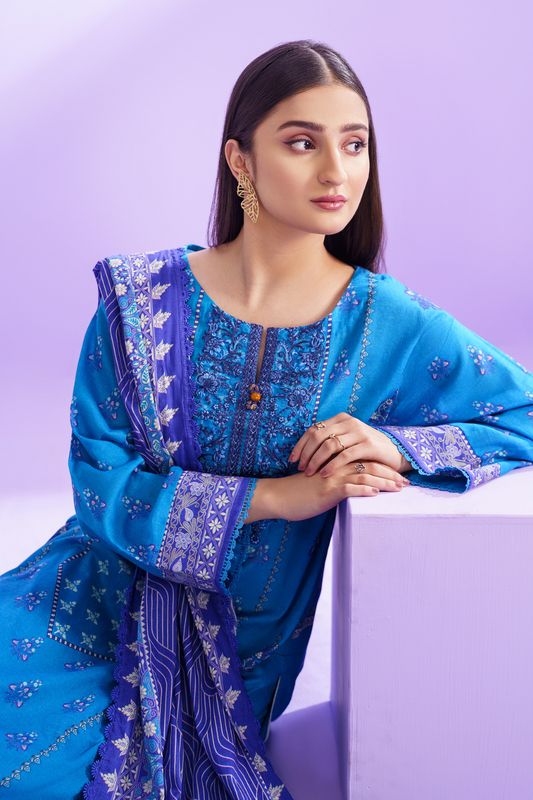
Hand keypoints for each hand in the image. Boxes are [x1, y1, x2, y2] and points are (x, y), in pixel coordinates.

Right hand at [245, 461, 408, 522]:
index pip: (365, 462)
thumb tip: (351, 489)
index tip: (398, 476)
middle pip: (369, 466)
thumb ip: (336, 482)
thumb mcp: (321, 484)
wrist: (280, 497)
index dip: (384, 468)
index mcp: (336, 464)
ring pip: (364, 475)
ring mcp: (333, 478)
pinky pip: (350, 488)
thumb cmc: (299, 493)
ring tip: (399, 488)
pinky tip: (376, 493)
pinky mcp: (328, 490)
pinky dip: (365, 489)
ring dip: (384, 482)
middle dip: (390, 475)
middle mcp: (337, 467)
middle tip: (406, 482)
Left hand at [289, 412, 410, 475]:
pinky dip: (332, 465)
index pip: (314, 429)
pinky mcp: (368, 445)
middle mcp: (349, 422)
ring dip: (316, 460)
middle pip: (318, 436)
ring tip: (309, 473)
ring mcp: (359, 432)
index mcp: (341, 419)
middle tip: (299, 468)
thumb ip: (331, 440)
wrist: (396, 453)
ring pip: (329, 445)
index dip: (301, 444)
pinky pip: (345, 455)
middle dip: (306, 453)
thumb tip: (306, 451)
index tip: (292, 459)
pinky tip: (325, 474)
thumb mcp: (348, 440)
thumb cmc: (367, 450)